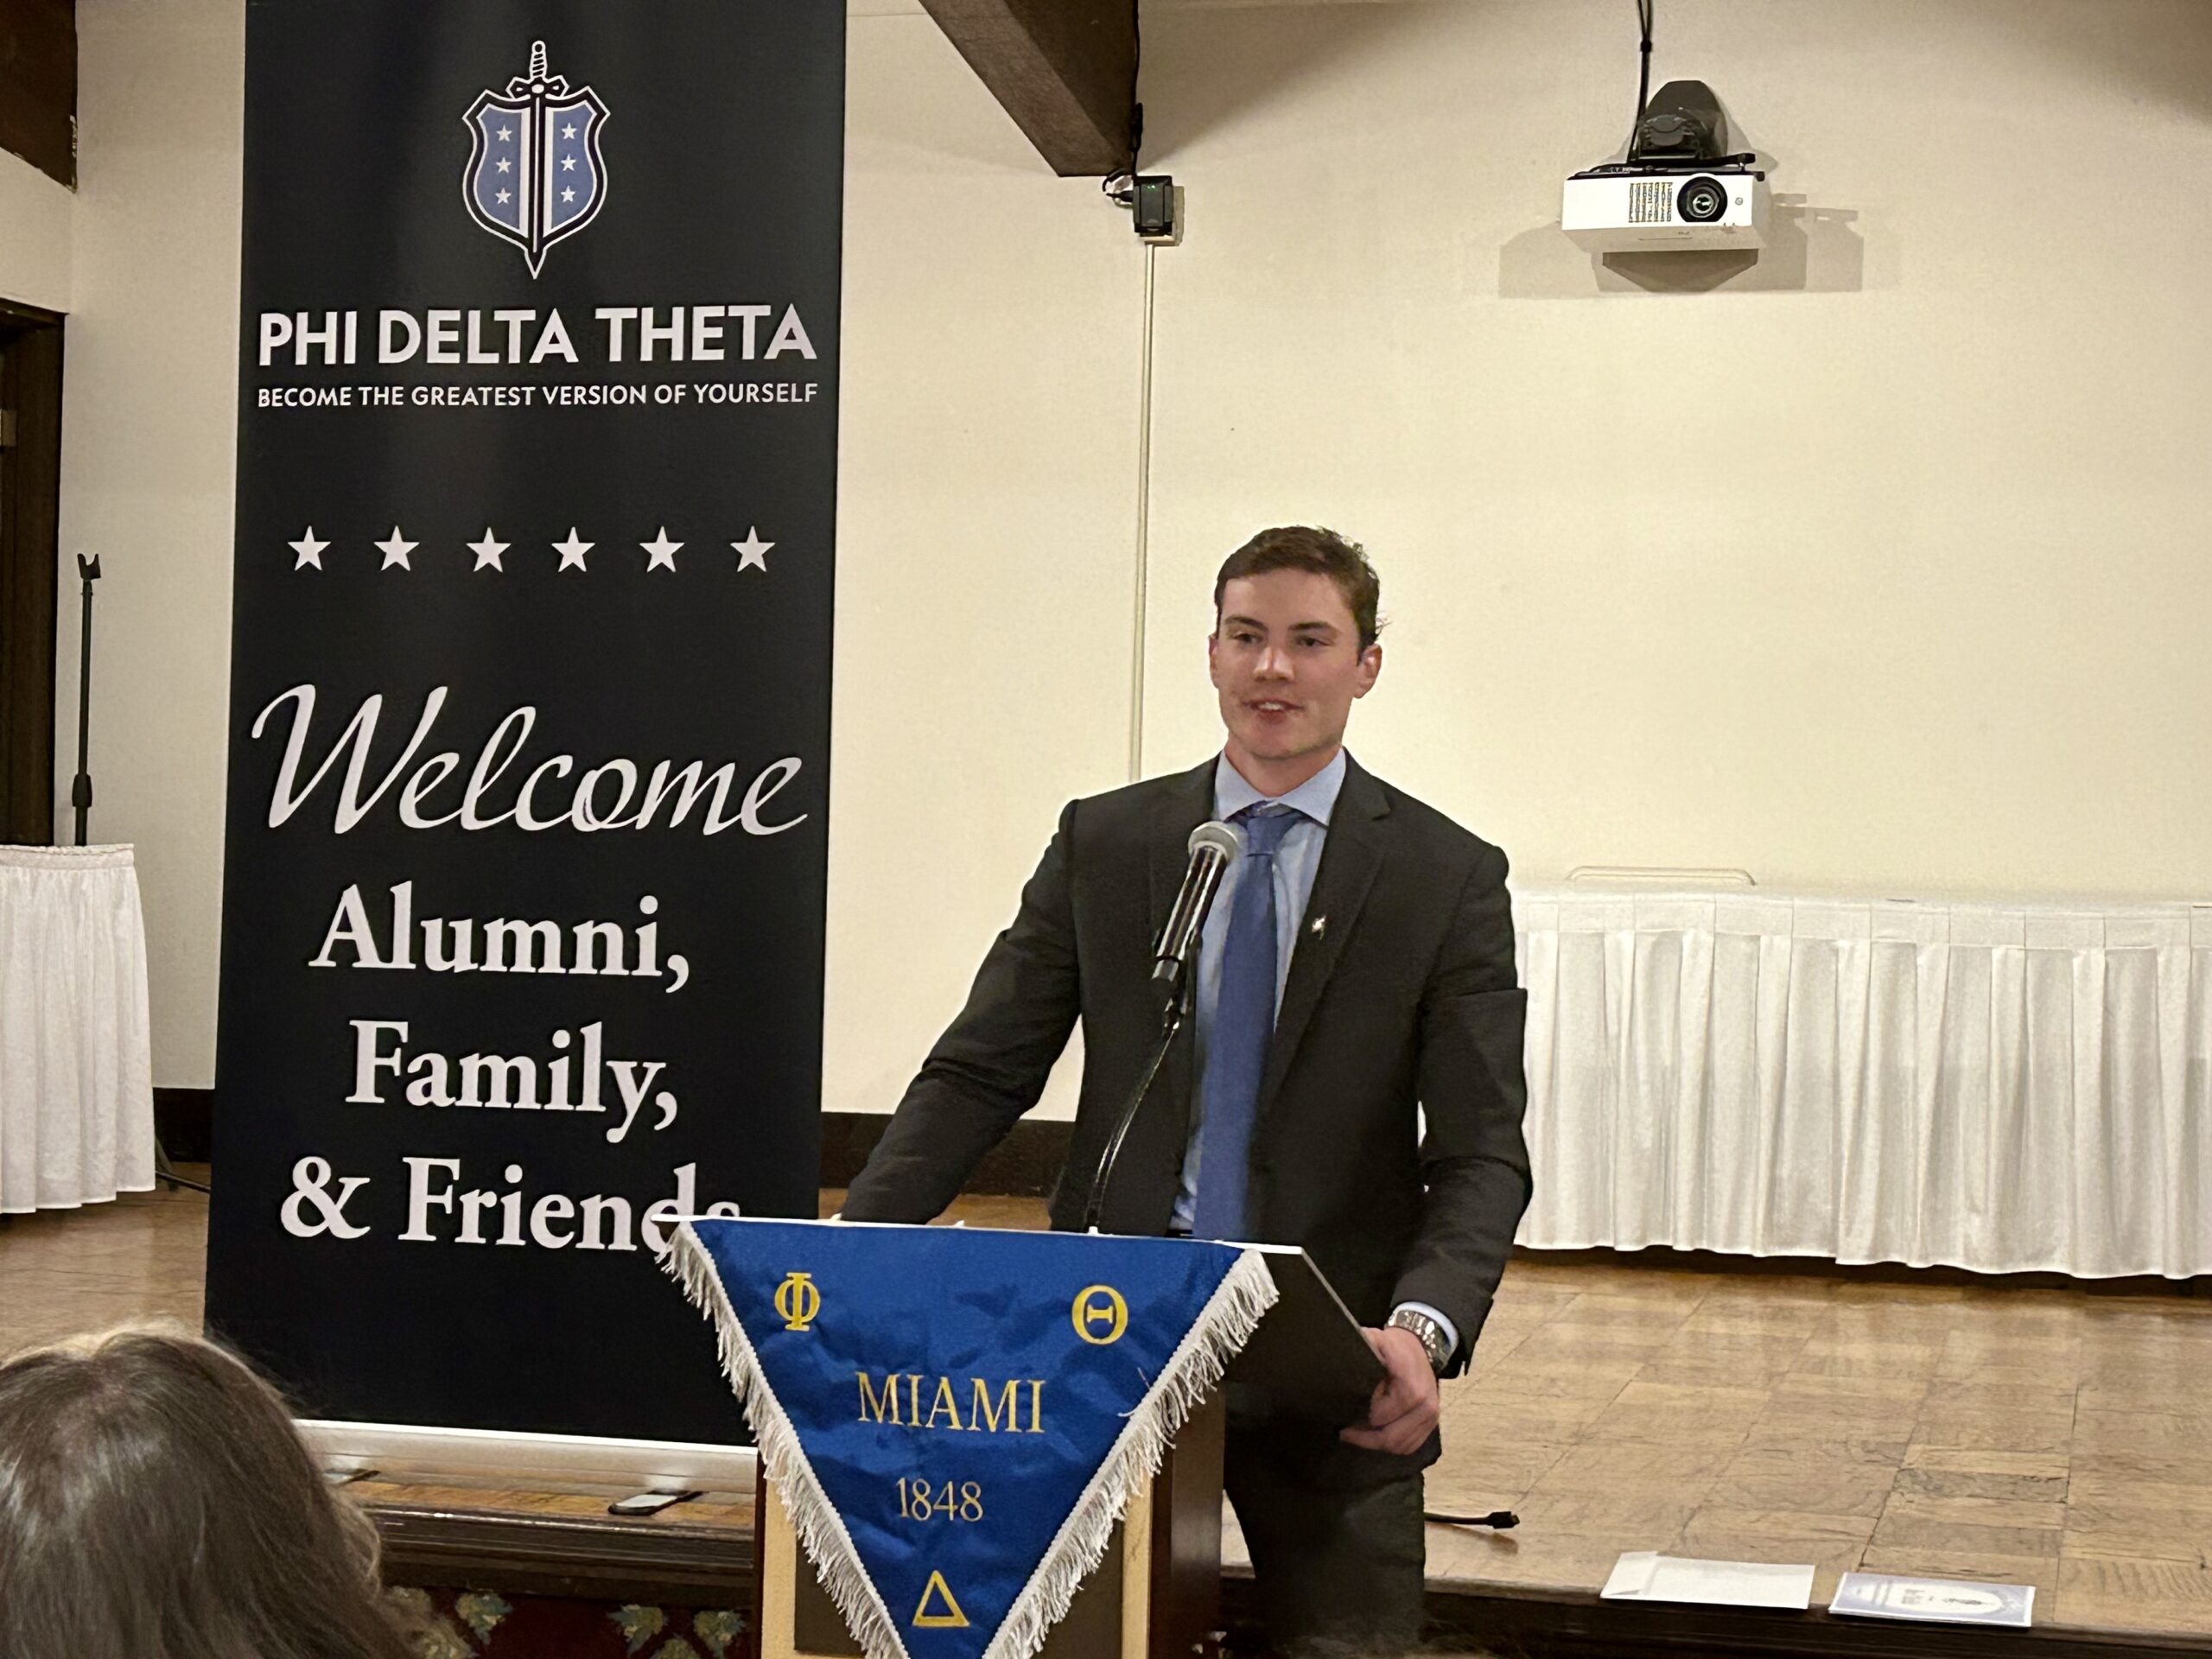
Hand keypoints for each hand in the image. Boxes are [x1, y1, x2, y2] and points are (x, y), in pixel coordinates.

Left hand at [1338, 1325, 1439, 1454]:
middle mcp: (1426, 1404)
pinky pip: (1410, 1446)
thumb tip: (1341, 1363)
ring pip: (1399, 1446)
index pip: (1381, 1415)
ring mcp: (1431, 1416)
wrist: (1421, 1346)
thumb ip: (1361, 1352)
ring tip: (1358, 1434)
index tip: (1345, 1413)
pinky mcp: (1432, 1424)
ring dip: (1377, 1444)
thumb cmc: (1394, 1345)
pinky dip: (1391, 1445)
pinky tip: (1376, 1436)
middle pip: (1391, 1437)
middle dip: (1365, 1438)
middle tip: (1345, 1432)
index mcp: (1410, 1385)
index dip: (1361, 1417)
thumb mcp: (1375, 1339)